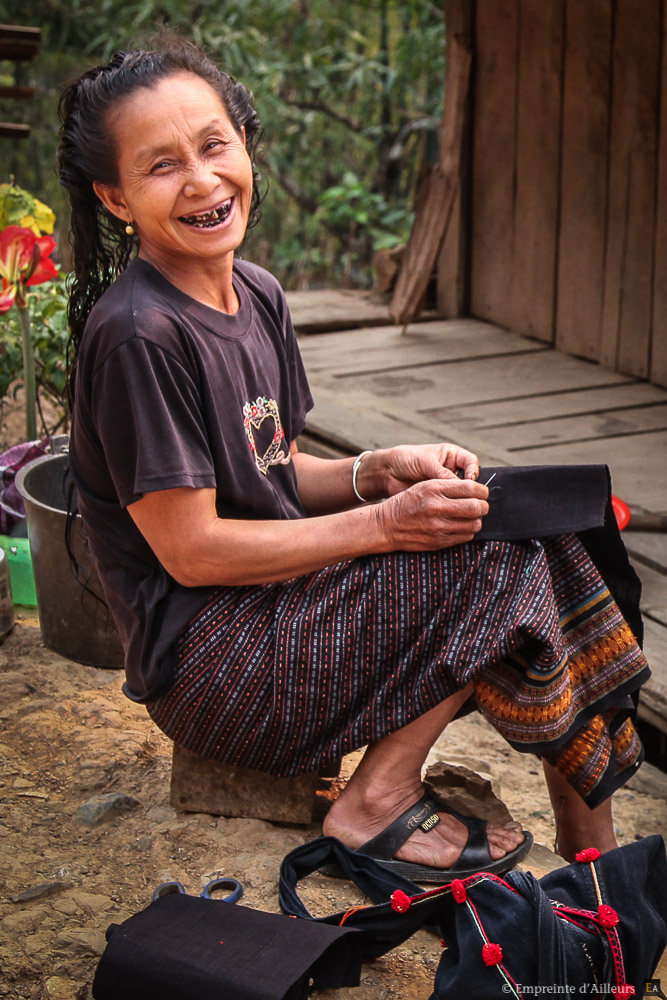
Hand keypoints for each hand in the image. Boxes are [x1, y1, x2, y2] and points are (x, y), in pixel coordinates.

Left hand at [360, 443, 479, 499]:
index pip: (471, 462)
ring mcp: (445, 484)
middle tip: (468, 497)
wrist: (387, 472)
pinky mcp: (438, 497)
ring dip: (460, 499)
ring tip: (457, 504)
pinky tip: (448, 510)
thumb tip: (461, 486)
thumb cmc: (405, 459)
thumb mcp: (425, 462)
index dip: (473, 471)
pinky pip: (450, 502)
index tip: (469, 481)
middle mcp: (451, 470)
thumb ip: (442, 473)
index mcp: (451, 456)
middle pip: (470, 480)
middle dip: (470, 489)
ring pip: (461, 493)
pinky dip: (450, 506)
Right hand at [375, 476, 488, 551]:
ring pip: (474, 524)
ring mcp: (438, 527)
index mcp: (434, 489)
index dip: (482, 490)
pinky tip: (460, 525)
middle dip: (483, 505)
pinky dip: (467, 530)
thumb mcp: (424, 485)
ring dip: (476, 519)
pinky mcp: (439, 542)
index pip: (471, 488)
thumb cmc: (407, 502)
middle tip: (480, 504)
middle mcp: (437, 507)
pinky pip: (465, 537)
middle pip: (476, 507)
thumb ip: (448, 484)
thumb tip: (475, 488)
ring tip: (469, 516)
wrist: (387, 525)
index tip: (482, 492)